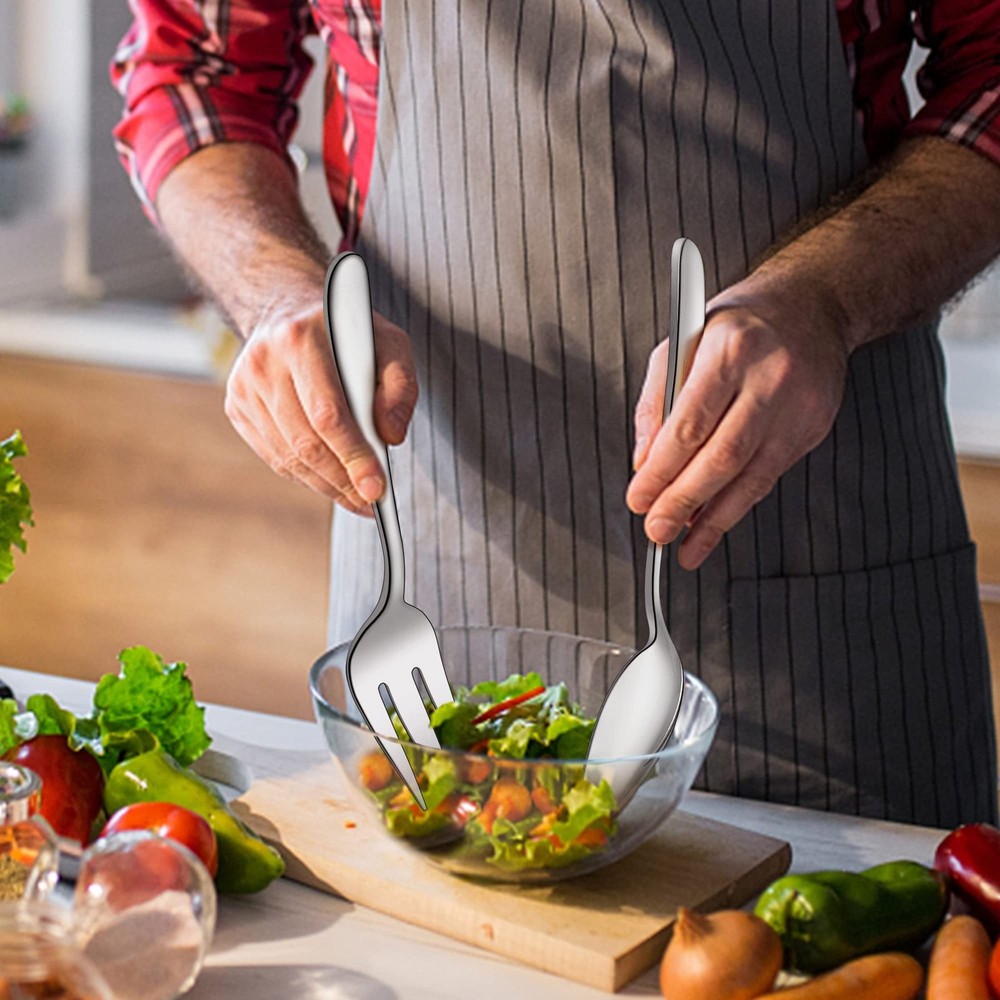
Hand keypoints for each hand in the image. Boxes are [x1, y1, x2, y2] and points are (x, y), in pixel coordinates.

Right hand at [223, 293, 416, 512]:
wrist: (286, 306)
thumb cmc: (345, 328)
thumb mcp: (388, 341)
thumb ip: (400, 386)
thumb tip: (391, 437)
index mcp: (300, 338)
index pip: (328, 415)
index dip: (354, 457)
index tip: (376, 488)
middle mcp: (264, 362)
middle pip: (306, 443)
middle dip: (343, 481)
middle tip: (371, 500)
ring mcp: (244, 386)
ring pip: (288, 457)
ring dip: (327, 485)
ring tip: (357, 497)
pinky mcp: (237, 406)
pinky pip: (275, 456)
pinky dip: (306, 475)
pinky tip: (330, 480)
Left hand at [626, 277, 850, 568]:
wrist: (812, 306)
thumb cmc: (737, 325)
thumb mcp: (682, 343)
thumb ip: (657, 403)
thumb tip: (644, 463)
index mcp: (730, 350)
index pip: (690, 424)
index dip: (662, 470)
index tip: (638, 498)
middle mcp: (770, 378)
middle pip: (722, 456)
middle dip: (684, 501)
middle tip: (656, 529)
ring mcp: (798, 406)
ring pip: (751, 476)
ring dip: (713, 518)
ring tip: (684, 544)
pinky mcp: (813, 428)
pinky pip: (769, 477)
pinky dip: (737, 505)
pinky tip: (714, 522)